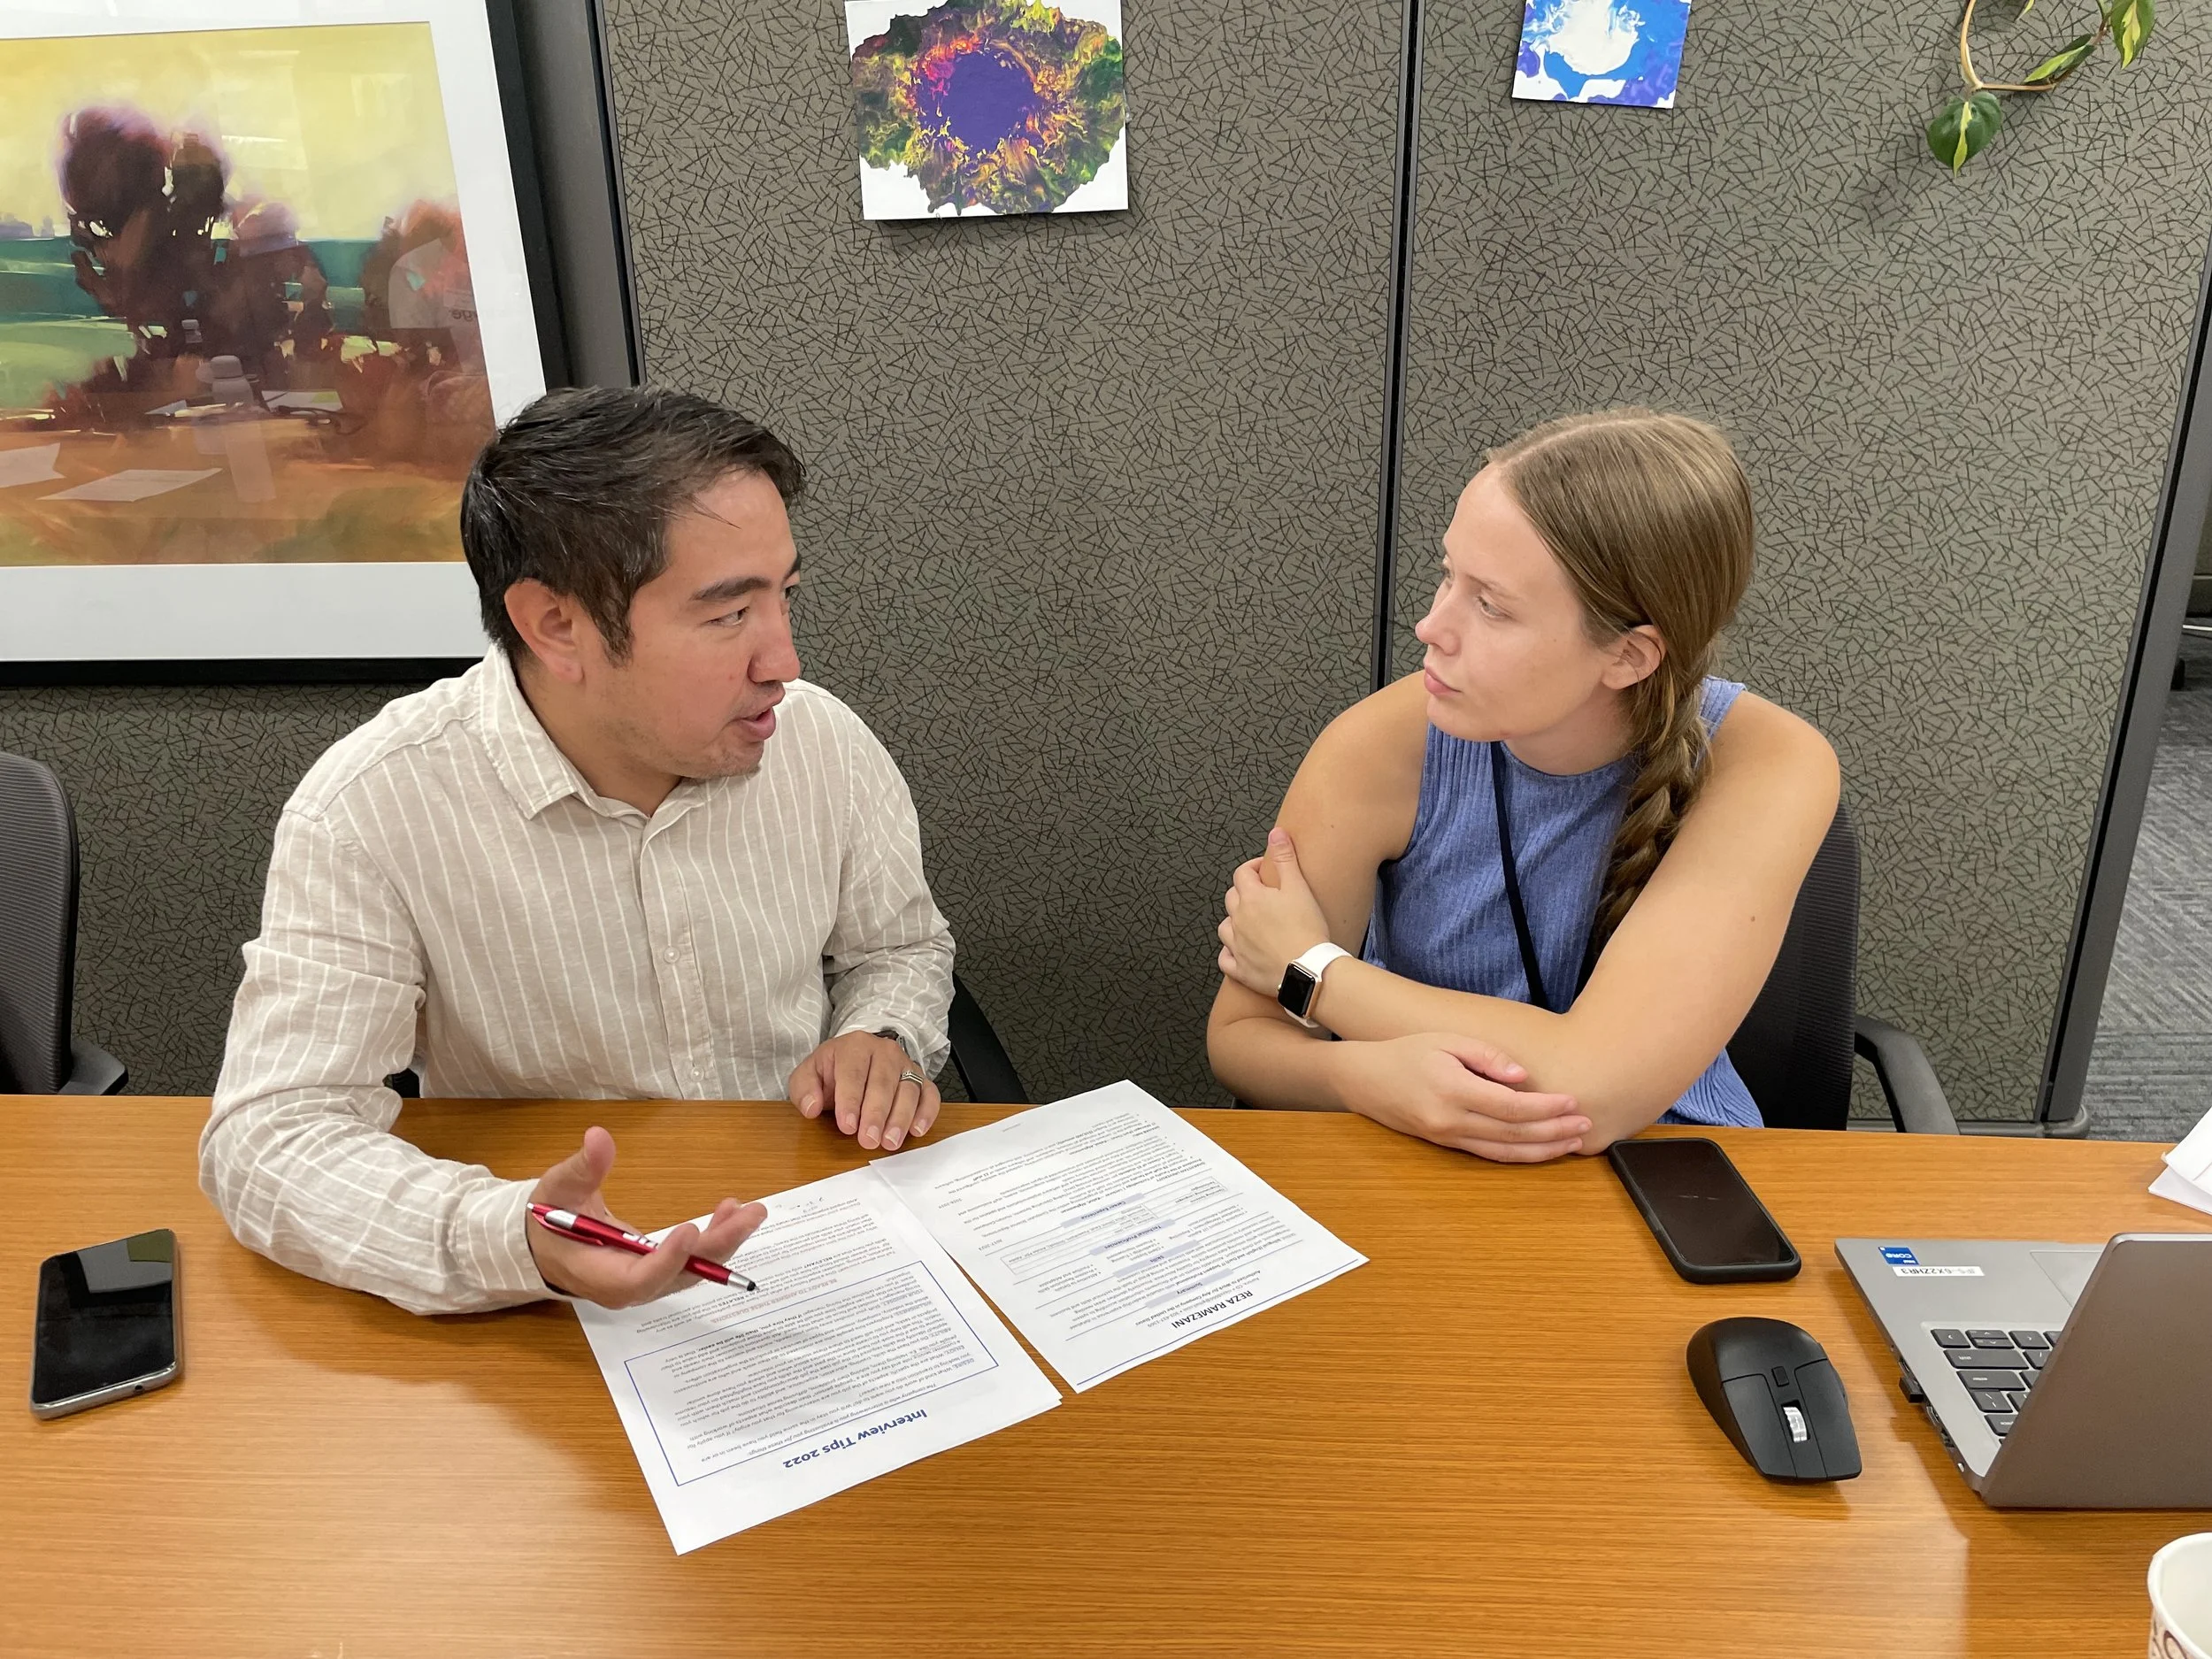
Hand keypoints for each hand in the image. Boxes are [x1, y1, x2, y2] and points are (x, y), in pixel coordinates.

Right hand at [526, 1126, 765, 1307]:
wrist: (545, 1245)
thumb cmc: (548, 1220)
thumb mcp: (558, 1189)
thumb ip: (582, 1167)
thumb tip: (598, 1137)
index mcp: (599, 1275)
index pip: (638, 1279)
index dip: (666, 1260)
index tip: (690, 1229)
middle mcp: (629, 1287)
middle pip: (679, 1276)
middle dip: (717, 1247)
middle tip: (749, 1214)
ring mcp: (648, 1281)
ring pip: (692, 1271)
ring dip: (724, 1242)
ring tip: (750, 1211)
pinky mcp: (659, 1270)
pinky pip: (692, 1261)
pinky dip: (714, 1239)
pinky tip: (730, 1212)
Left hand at [787, 1031, 939, 1150]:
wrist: (856, 1059)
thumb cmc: (833, 1071)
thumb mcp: (809, 1074)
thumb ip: (803, 1089)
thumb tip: (811, 1107)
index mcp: (855, 1046)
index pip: (854, 1072)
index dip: (850, 1101)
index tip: (847, 1126)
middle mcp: (885, 1051)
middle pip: (883, 1082)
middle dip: (876, 1114)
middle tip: (869, 1140)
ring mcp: (906, 1065)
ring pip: (908, 1090)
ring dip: (900, 1118)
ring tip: (890, 1142)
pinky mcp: (920, 1079)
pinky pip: (929, 1094)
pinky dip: (927, 1113)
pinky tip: (917, 1130)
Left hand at [1217, 827, 1331, 997]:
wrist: (1308, 970)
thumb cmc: (1306, 929)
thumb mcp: (1299, 887)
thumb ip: (1285, 858)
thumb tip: (1275, 834)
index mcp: (1251, 898)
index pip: (1242, 874)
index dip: (1253, 867)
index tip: (1266, 869)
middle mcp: (1239, 921)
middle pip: (1231, 898)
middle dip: (1244, 892)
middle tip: (1263, 894)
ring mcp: (1237, 946)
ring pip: (1225, 927)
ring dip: (1234, 921)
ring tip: (1252, 921)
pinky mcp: (1241, 969)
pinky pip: (1225, 959)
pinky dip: (1229, 953)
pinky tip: (1239, 951)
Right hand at [1330, 1034, 1591, 1162]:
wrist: (1364, 1080)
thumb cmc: (1406, 1053)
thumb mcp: (1446, 1039)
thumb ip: (1486, 1056)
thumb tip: (1522, 1076)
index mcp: (1452, 1090)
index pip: (1511, 1107)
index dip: (1546, 1108)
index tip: (1573, 1101)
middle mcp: (1450, 1120)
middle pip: (1513, 1134)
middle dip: (1554, 1132)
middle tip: (1585, 1125)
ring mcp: (1447, 1137)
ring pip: (1504, 1152)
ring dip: (1542, 1150)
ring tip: (1573, 1143)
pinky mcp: (1447, 1144)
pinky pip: (1489, 1154)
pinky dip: (1519, 1155)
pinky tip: (1541, 1149)